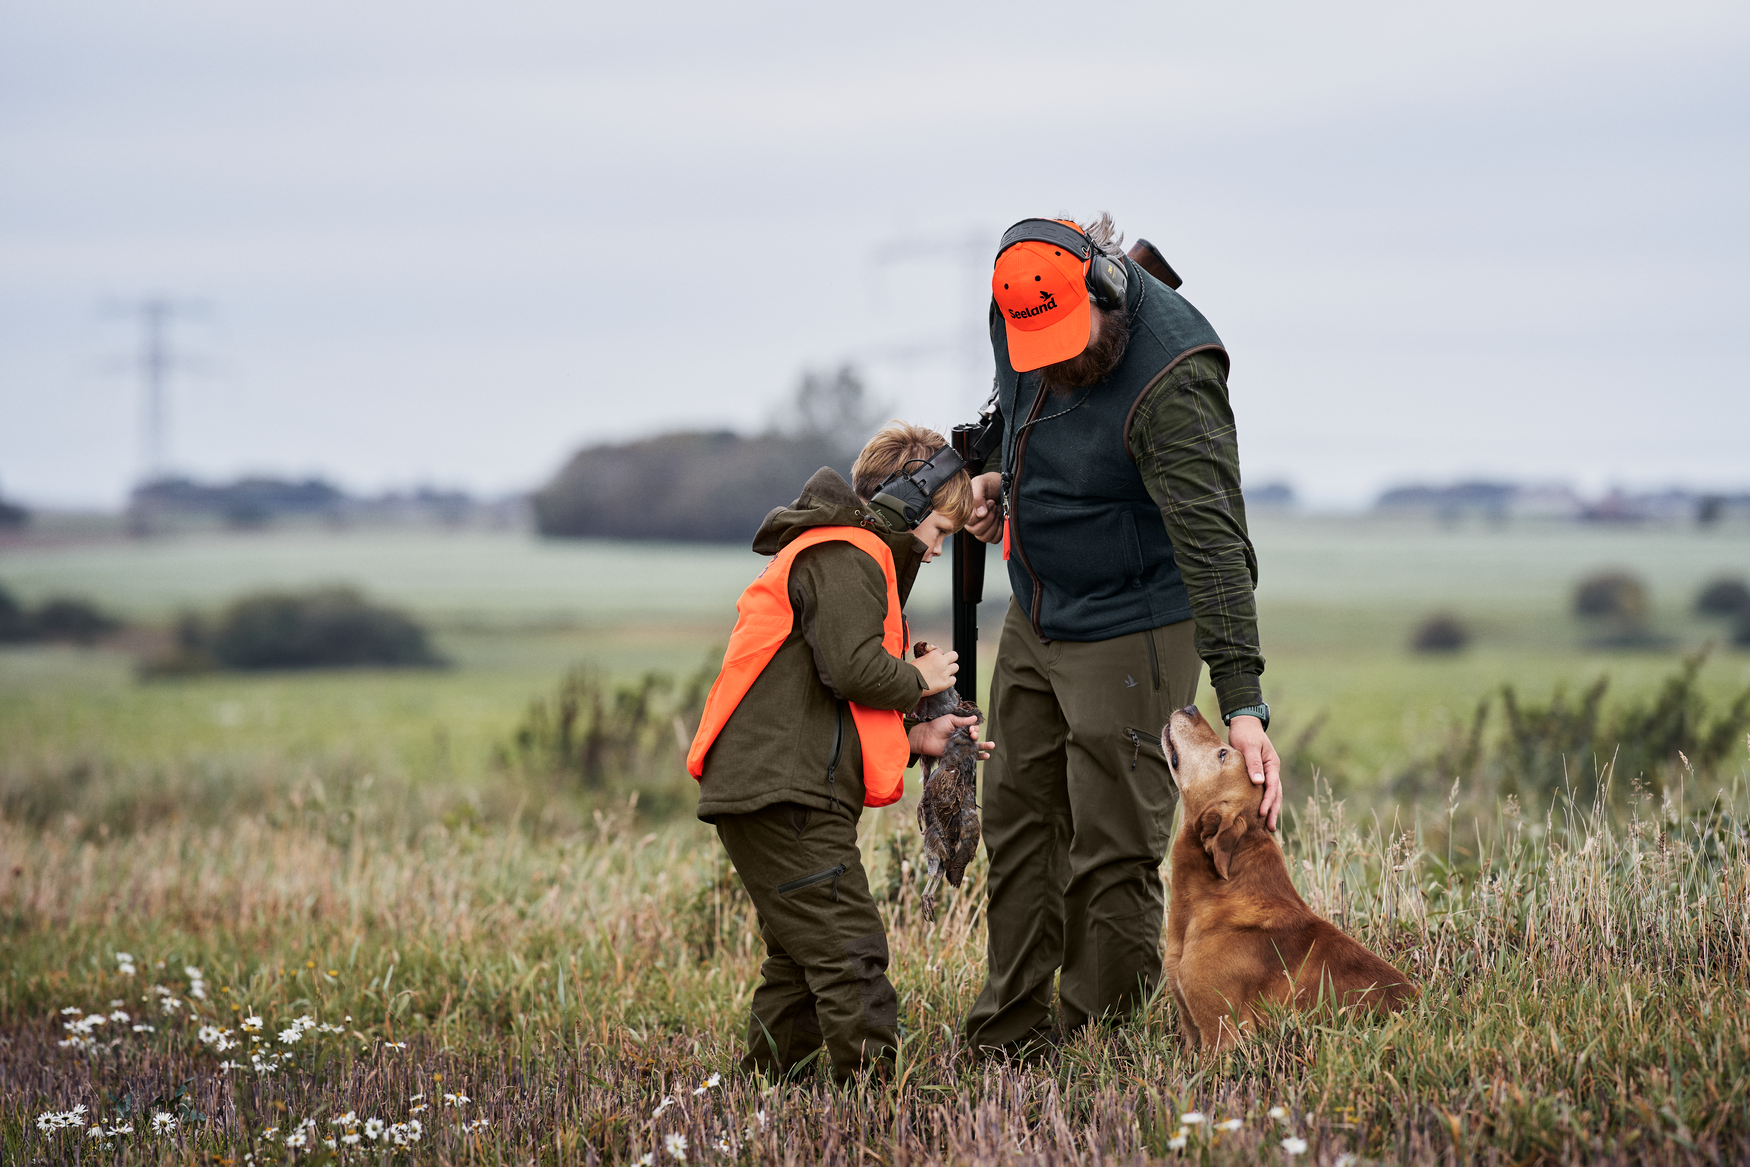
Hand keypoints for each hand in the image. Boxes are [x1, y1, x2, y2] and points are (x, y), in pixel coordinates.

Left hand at [909, 713, 993, 759]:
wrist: (926, 737)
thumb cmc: (937, 726)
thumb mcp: (950, 720)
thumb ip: (962, 721)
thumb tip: (975, 718)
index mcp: (961, 728)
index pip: (973, 728)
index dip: (975, 728)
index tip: (971, 729)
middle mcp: (962, 737)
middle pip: (975, 737)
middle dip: (977, 735)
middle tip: (973, 735)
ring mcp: (961, 746)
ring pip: (975, 747)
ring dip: (984, 746)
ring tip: (992, 746)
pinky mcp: (958, 754)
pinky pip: (970, 756)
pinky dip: (979, 756)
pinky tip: (986, 756)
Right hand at [913, 645, 957, 695]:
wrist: (910, 683)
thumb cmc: (911, 672)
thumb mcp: (918, 660)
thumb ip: (926, 659)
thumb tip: (928, 661)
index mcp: (934, 654)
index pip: (941, 651)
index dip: (938, 656)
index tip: (936, 660)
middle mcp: (941, 662)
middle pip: (954, 655)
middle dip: (950, 659)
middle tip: (946, 663)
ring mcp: (945, 672)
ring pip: (956, 667)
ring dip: (951, 670)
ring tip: (945, 673)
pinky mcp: (946, 683)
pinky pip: (954, 680)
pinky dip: (950, 680)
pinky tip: (944, 681)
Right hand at [965, 471, 1002, 543]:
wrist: (1002, 485)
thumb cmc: (989, 483)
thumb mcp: (981, 483)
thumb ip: (977, 496)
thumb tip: (980, 514)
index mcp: (965, 512)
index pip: (970, 522)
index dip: (981, 514)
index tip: (989, 502)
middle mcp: (972, 522)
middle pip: (977, 531)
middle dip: (990, 518)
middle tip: (994, 506)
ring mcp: (982, 528)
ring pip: (985, 537)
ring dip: (994, 524)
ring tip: (997, 511)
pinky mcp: (992, 532)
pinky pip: (994, 540)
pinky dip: (1000, 531)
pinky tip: (1001, 520)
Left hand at [1226, 715, 1281, 831]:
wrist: (1245, 724)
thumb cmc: (1245, 734)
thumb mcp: (1248, 746)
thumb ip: (1253, 763)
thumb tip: (1259, 782)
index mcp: (1271, 764)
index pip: (1272, 786)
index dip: (1268, 801)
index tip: (1263, 813)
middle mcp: (1272, 770)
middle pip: (1276, 794)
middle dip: (1274, 811)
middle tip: (1271, 828)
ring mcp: (1267, 772)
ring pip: (1272, 794)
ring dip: (1271, 809)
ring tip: (1269, 826)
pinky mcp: (1259, 773)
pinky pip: (1264, 790)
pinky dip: (1264, 802)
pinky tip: (1260, 813)